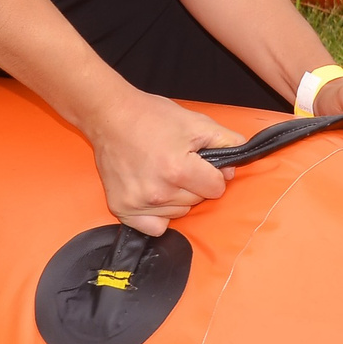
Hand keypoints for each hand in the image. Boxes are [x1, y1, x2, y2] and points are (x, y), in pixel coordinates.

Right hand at [85, 91, 243, 237]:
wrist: (110, 116)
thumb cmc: (152, 117)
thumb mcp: (196, 122)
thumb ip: (227, 142)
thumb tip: (232, 171)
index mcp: (178, 170)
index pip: (216, 188)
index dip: (211, 173)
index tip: (198, 162)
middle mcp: (158, 192)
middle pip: (197, 202)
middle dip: (193, 184)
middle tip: (175, 163)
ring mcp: (138, 203)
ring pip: (178, 214)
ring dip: (175, 198)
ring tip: (160, 174)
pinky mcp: (122, 209)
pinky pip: (155, 228)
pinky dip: (158, 216)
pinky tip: (152, 195)